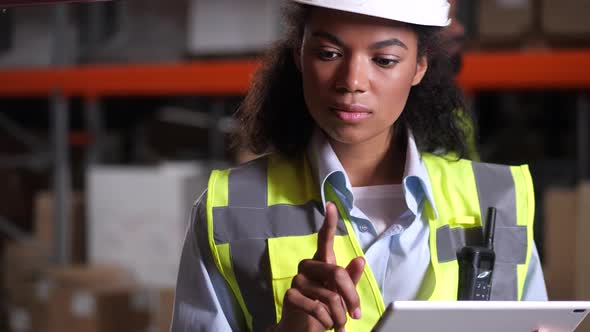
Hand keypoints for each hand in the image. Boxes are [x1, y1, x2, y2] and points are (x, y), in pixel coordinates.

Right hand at [275, 202, 365, 331]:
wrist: (302, 329)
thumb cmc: (324, 309)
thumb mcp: (342, 295)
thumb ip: (350, 279)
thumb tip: (360, 259)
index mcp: (322, 263)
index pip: (325, 239)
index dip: (329, 222)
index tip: (331, 205)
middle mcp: (308, 267)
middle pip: (335, 271)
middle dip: (351, 295)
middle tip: (356, 313)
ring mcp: (297, 280)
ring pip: (329, 295)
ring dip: (340, 315)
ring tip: (339, 324)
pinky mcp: (290, 296)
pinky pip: (317, 307)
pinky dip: (327, 320)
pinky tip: (326, 324)